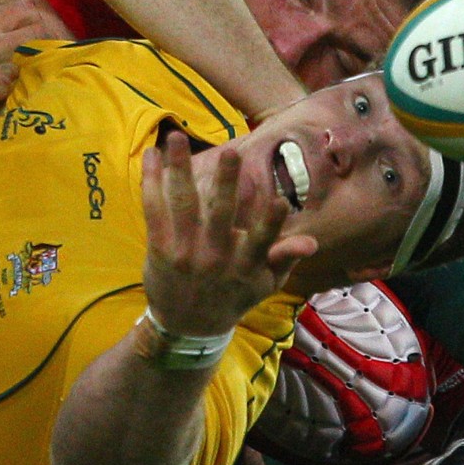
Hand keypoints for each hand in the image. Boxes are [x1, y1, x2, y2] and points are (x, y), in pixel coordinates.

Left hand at [0, 0, 64, 127]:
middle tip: (54, 45)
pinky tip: (5, 38)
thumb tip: (15, 70)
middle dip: (46, 26)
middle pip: (30, 10)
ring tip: (33, 42)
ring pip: (14, 5)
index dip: (55, 42)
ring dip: (27, 21)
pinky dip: (7, 19)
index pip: (37, 33)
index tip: (62, 55)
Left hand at [141, 131, 316, 335]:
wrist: (188, 327)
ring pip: (181, 205)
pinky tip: (152, 156)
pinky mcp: (159, 249)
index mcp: (244, 265)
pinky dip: (152, 182)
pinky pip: (153, 210)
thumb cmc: (233, 296)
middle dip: (225, 183)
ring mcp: (184, 253)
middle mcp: (213, 258)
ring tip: (176, 138)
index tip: (279, 200)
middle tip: (230, 152)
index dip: (270, 222)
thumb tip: (311, 242)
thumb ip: (285, 258)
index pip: (260, 240)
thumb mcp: (265, 284)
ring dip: (179, 168)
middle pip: (219, 215)